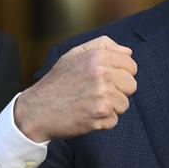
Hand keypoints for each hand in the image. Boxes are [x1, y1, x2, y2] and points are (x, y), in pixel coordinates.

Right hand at [14, 36, 136, 141]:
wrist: (37, 110)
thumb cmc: (58, 81)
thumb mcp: (75, 54)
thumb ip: (103, 46)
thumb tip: (128, 52)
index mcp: (98, 57)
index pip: (131, 66)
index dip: (121, 73)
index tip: (107, 79)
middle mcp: (102, 74)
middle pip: (131, 85)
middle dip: (118, 90)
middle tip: (98, 92)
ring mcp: (102, 96)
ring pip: (125, 104)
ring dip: (111, 107)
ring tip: (90, 103)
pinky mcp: (100, 116)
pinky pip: (114, 120)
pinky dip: (103, 121)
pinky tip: (87, 115)